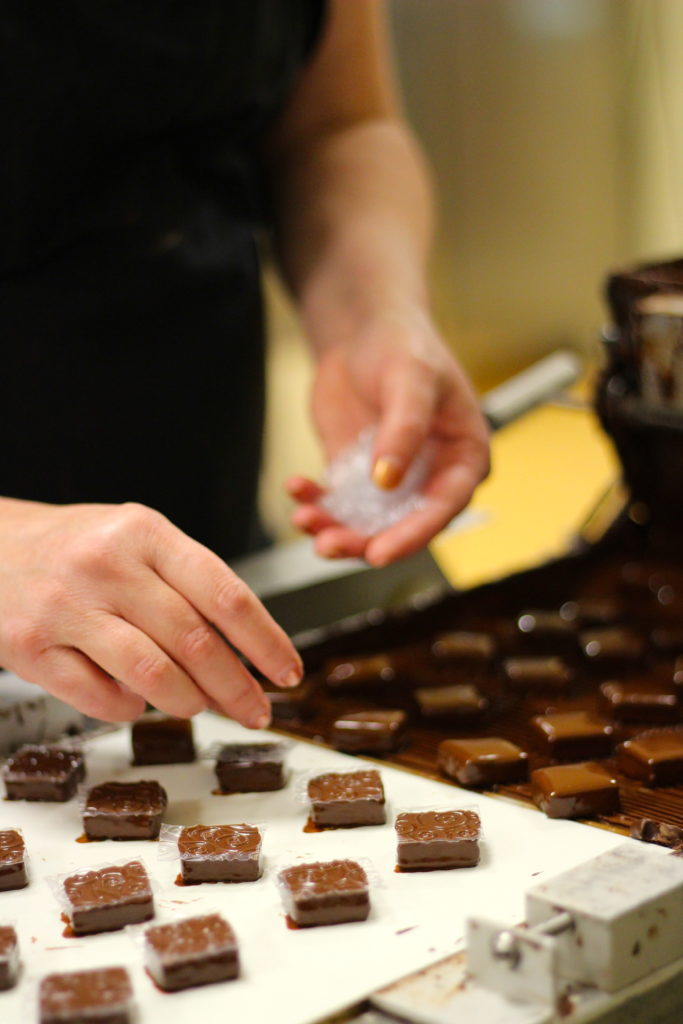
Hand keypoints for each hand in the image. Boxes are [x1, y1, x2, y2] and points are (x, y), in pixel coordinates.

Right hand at [0, 499, 301, 723]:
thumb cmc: (77, 549)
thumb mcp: (136, 541)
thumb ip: (187, 585)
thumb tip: (245, 652)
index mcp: (145, 532)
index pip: (225, 593)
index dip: (266, 641)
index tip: (288, 672)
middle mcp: (106, 564)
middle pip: (194, 640)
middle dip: (236, 686)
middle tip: (256, 710)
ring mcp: (65, 606)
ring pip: (152, 673)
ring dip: (188, 702)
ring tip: (197, 706)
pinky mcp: (30, 647)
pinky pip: (100, 697)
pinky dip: (130, 709)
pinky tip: (136, 701)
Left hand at [287, 307, 488, 564]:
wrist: (363, 329)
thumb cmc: (404, 344)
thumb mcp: (410, 378)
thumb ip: (404, 427)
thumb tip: (388, 479)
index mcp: (463, 457)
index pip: (443, 507)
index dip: (413, 534)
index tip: (380, 552)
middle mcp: (430, 478)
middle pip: (401, 526)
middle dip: (363, 541)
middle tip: (328, 544)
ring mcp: (391, 481)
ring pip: (365, 524)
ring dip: (334, 529)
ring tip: (304, 519)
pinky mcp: (355, 476)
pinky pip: (335, 502)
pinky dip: (314, 502)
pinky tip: (297, 488)